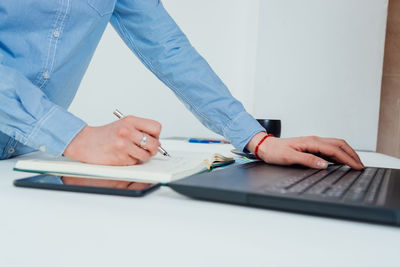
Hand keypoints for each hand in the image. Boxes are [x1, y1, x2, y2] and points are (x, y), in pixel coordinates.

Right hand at [64, 116, 160, 165]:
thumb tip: (157, 141)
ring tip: (132, 152)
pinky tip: (123, 155)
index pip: (156, 127)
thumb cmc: (105, 134)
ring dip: (142, 156)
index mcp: (130, 121)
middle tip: (148, 149)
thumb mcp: (123, 124)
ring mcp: (124, 145)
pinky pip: (135, 162)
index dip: (157, 135)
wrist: (85, 142)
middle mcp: (127, 131)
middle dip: (153, 149)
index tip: (153, 137)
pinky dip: (131, 161)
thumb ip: (140, 129)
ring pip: (146, 155)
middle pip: (154, 143)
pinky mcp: (120, 158)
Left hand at [246, 132, 363, 169]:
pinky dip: (338, 154)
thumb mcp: (289, 158)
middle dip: (351, 154)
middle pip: (339, 144)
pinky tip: (341, 161)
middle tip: (360, 165)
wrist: (266, 147)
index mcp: (311, 142)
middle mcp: (314, 140)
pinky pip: (328, 149)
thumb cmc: (275, 152)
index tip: (356, 166)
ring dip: (346, 153)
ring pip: (335, 145)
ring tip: (354, 163)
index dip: (347, 158)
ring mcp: (313, 143)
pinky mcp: (311, 146)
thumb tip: (324, 164)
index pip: (334, 149)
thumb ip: (307, 160)